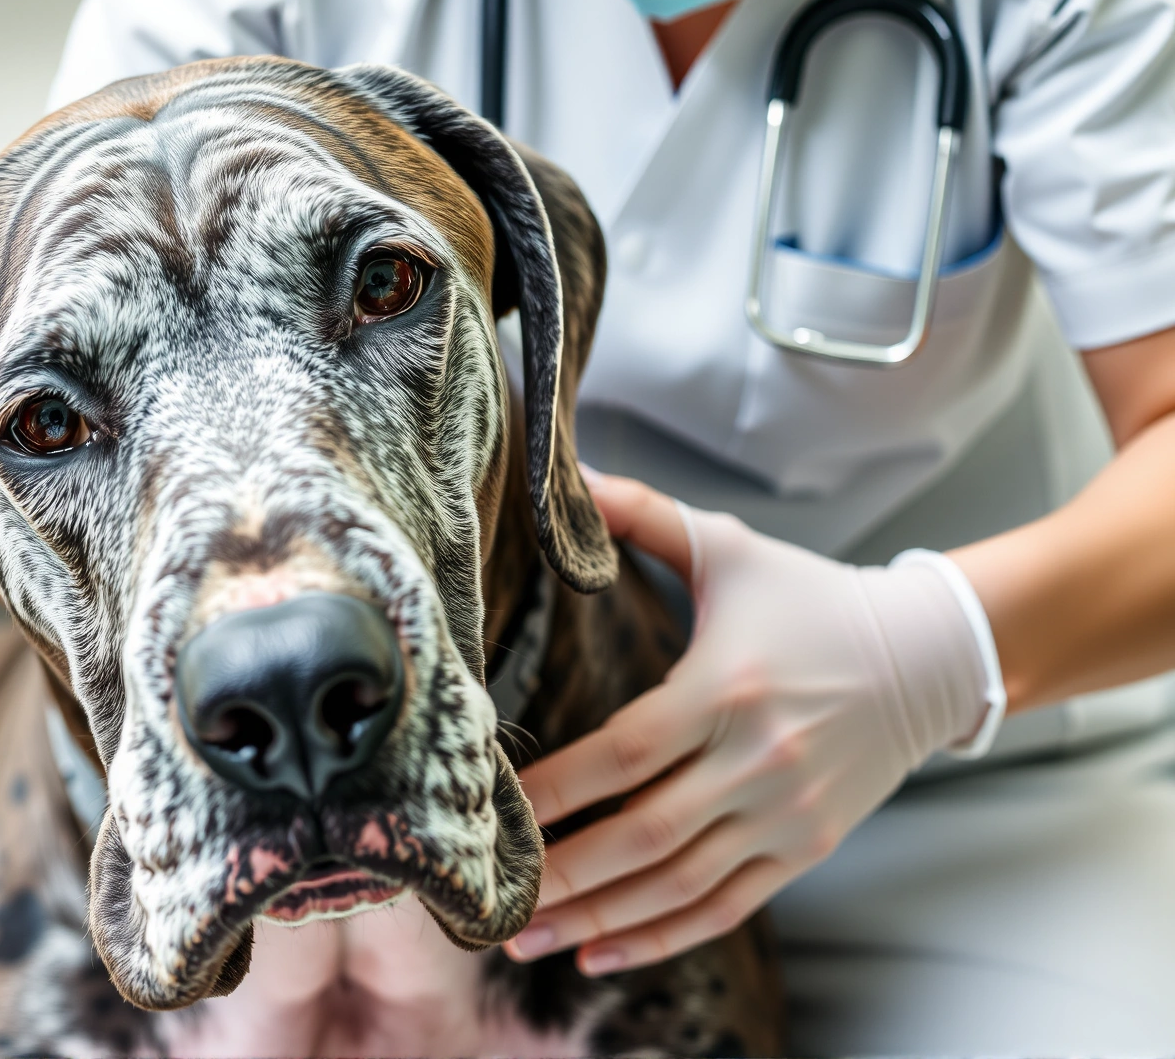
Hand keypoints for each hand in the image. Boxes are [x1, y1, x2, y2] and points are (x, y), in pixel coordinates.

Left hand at [506, 472, 991, 974]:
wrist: (931, 655)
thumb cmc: (811, 597)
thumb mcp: (729, 547)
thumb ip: (642, 514)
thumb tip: (568, 472)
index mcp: (728, 689)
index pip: (627, 753)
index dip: (558, 791)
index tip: (493, 811)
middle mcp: (758, 761)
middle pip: (646, 836)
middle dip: (563, 875)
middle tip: (490, 902)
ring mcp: (785, 814)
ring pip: (679, 885)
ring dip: (597, 918)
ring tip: (524, 938)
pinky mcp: (803, 849)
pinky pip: (724, 906)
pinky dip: (661, 936)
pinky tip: (600, 949)